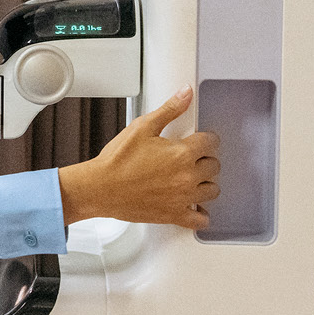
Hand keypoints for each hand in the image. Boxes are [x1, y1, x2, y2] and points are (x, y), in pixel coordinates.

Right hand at [57, 87, 218, 229]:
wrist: (99, 188)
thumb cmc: (116, 161)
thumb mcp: (142, 127)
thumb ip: (169, 110)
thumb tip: (185, 94)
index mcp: (182, 153)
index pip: (211, 142)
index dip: (206, 139)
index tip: (201, 141)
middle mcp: (187, 176)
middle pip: (214, 166)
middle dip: (205, 160)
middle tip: (192, 159)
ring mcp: (182, 198)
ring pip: (212, 191)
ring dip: (205, 184)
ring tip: (192, 179)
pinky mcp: (174, 215)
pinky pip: (200, 220)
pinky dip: (200, 215)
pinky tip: (194, 207)